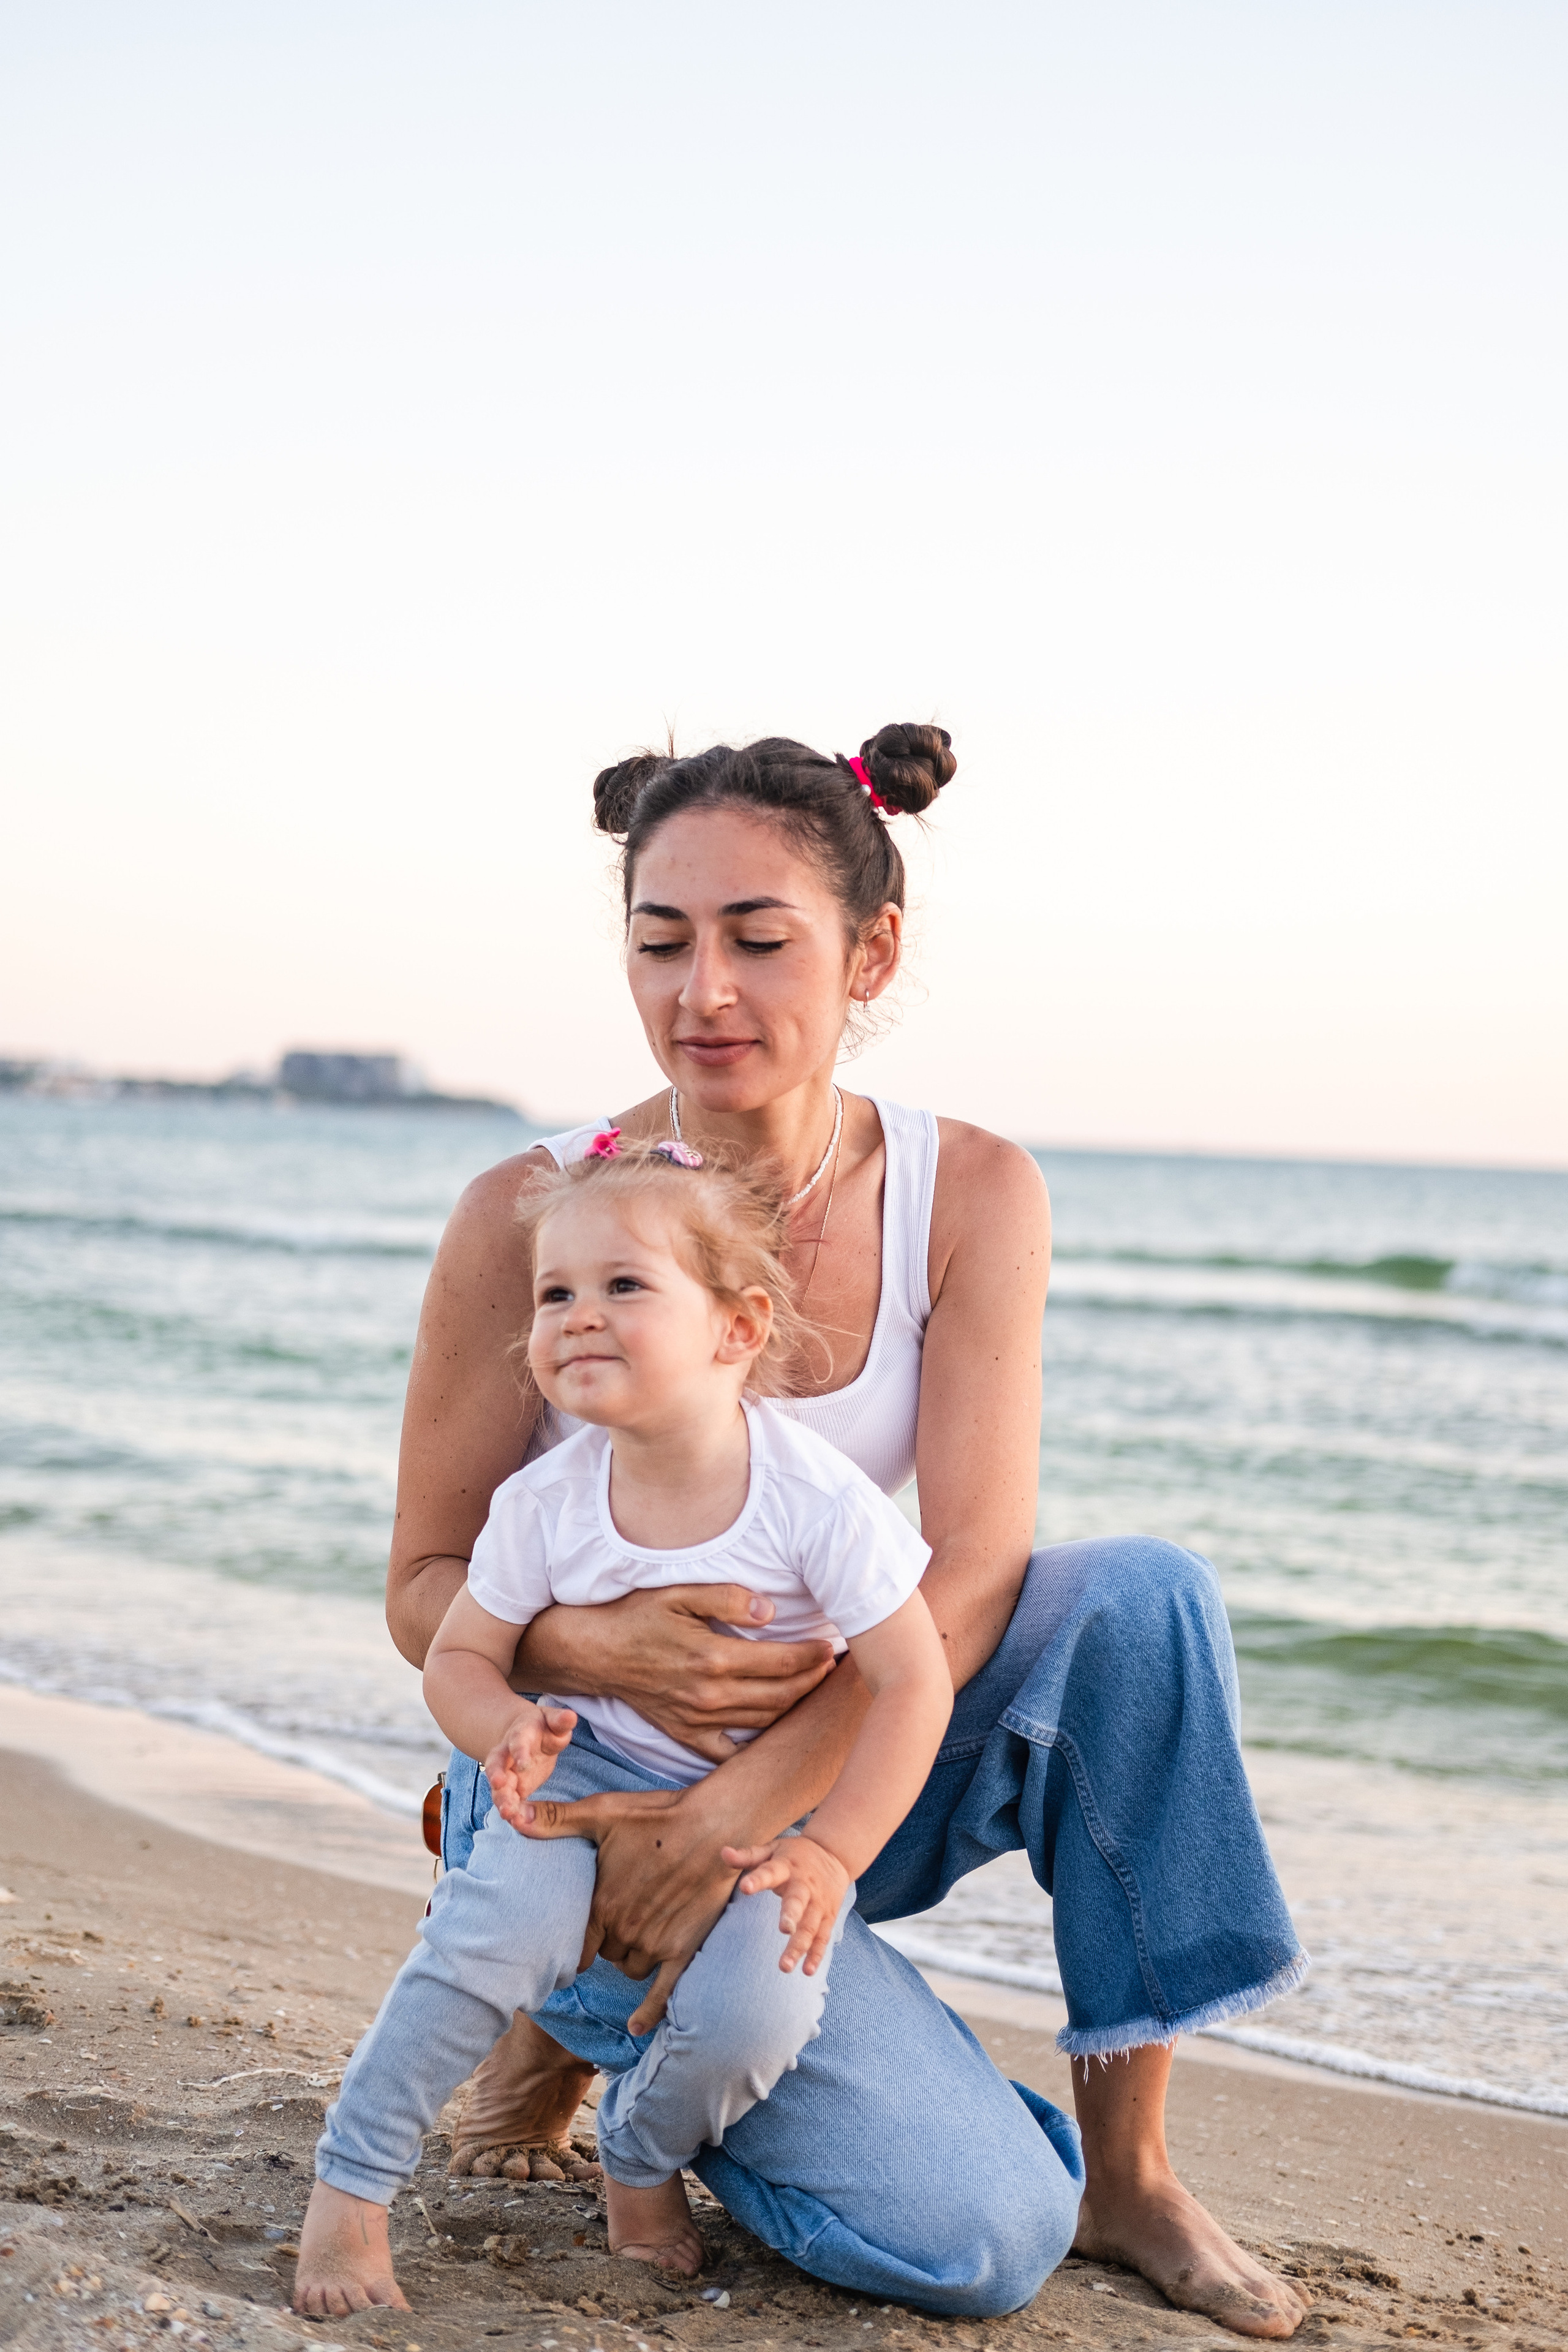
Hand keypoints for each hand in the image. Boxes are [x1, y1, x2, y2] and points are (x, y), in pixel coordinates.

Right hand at [483, 1704, 577, 1830]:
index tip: (523, 1762)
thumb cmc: (543, 1728)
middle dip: (498, 1777)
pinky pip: (507, 1801)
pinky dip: (510, 1812)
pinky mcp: (511, 1790)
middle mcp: (506, 1755)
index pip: (517, 1741)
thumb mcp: (552, 1721)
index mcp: (519, 1734)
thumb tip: (571, 1716)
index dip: (519, 1751)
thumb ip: (560, 1721)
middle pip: (497, 1766)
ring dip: (501, 1799)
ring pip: (499, 1787)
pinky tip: (516, 1823)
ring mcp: (506, 1774)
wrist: (525, 1736)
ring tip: (507, 1813)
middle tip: (500, 1788)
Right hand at [514, 1585, 836, 1762]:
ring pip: (762, 1721)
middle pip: (779, 1695)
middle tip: (833, 1666)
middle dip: (812, 1681)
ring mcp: (698, 1719)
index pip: (780, 1662)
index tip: (832, 1646)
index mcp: (713, 1657)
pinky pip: (729, 1751)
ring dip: (793, 1707)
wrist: (594, 1652)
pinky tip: (775, 1732)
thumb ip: (727, 1598)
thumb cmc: (636, 1615)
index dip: (812, 1656)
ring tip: (813, 1688)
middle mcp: (709, 1694)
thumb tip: (770, 1611)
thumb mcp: (679, 1593)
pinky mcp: (685, 1734)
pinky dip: (756, 1745)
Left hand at [520, 1782, 742, 2033]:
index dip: (576, 1944)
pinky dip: (650, 2012)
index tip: (577, 1943)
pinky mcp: (685, 1949)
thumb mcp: (603, 1812)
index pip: (579, 1943)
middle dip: (609, 1940)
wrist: (716, 1825)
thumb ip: (557, 1820)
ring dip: (630, 1956)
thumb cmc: (659, 1816)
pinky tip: (638, 2028)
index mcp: (603, 1904)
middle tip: (619, 1919)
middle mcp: (626, 1930)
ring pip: (631, 1967)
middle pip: (606, 1953)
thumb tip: (514, 1815)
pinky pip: (664, 1992)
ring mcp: (656, 1943)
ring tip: (637, 1935)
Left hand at [721, 1834, 849, 1977]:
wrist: (834, 1853)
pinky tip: (808, 1971)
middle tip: (783, 1929)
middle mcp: (804, 1886)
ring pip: (810, 1927)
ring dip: (799, 1946)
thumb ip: (748, 1856)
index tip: (744, 1887)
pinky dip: (817, 1954)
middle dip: (791, 1915)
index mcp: (787, 1867)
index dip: (757, 1879)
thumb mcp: (772, 1850)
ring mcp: (818, 1904)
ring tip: (785, 1967)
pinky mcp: (828, 1917)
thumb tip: (722, 1852)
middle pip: (798, 1902)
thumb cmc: (795, 1855)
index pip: (770, 1872)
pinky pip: (822, 1938)